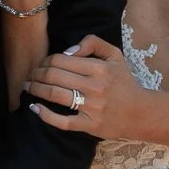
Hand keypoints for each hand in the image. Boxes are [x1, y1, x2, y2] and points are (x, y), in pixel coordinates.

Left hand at [27, 33, 156, 143]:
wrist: (140, 112)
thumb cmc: (124, 82)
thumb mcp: (114, 55)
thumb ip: (93, 43)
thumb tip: (68, 51)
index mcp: (99, 68)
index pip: (61, 60)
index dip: (45, 61)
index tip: (42, 65)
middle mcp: (94, 87)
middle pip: (53, 76)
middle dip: (36, 74)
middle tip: (31, 76)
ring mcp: (91, 107)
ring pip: (54, 95)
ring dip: (36, 89)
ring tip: (29, 88)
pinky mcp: (89, 125)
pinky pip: (62, 121)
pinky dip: (45, 115)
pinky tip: (35, 108)